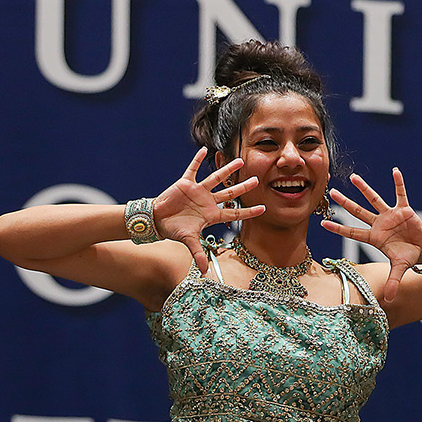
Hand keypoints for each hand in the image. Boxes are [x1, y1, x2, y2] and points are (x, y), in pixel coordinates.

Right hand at [152, 148, 264, 273]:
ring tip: (240, 161)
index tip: (263, 208)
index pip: (234, 214)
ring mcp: (198, 191)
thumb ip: (197, 253)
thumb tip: (204, 272)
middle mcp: (208, 201)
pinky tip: (204, 150)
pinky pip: (193, 169)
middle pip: (230, 194)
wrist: (157, 220)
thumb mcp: (188, 241)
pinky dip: (197, 160)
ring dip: (227, 170)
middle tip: (257, 181)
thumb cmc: (174, 229)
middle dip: (243, 188)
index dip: (248, 212)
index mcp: (211, 215)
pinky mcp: (186, 183)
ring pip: (216, 178)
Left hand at [320, 167, 421, 302]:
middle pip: (358, 212)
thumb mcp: (399, 269)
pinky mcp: (404, 209)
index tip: (323, 223)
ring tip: (353, 177)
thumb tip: (387, 302)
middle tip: (332, 193)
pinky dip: (398, 183)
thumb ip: (392, 282)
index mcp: (374, 238)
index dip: (338, 229)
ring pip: (374, 199)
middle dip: (345, 204)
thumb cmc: (407, 256)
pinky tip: (395, 171)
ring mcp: (390, 215)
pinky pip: (400, 193)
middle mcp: (379, 224)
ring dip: (364, 189)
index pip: (352, 232)